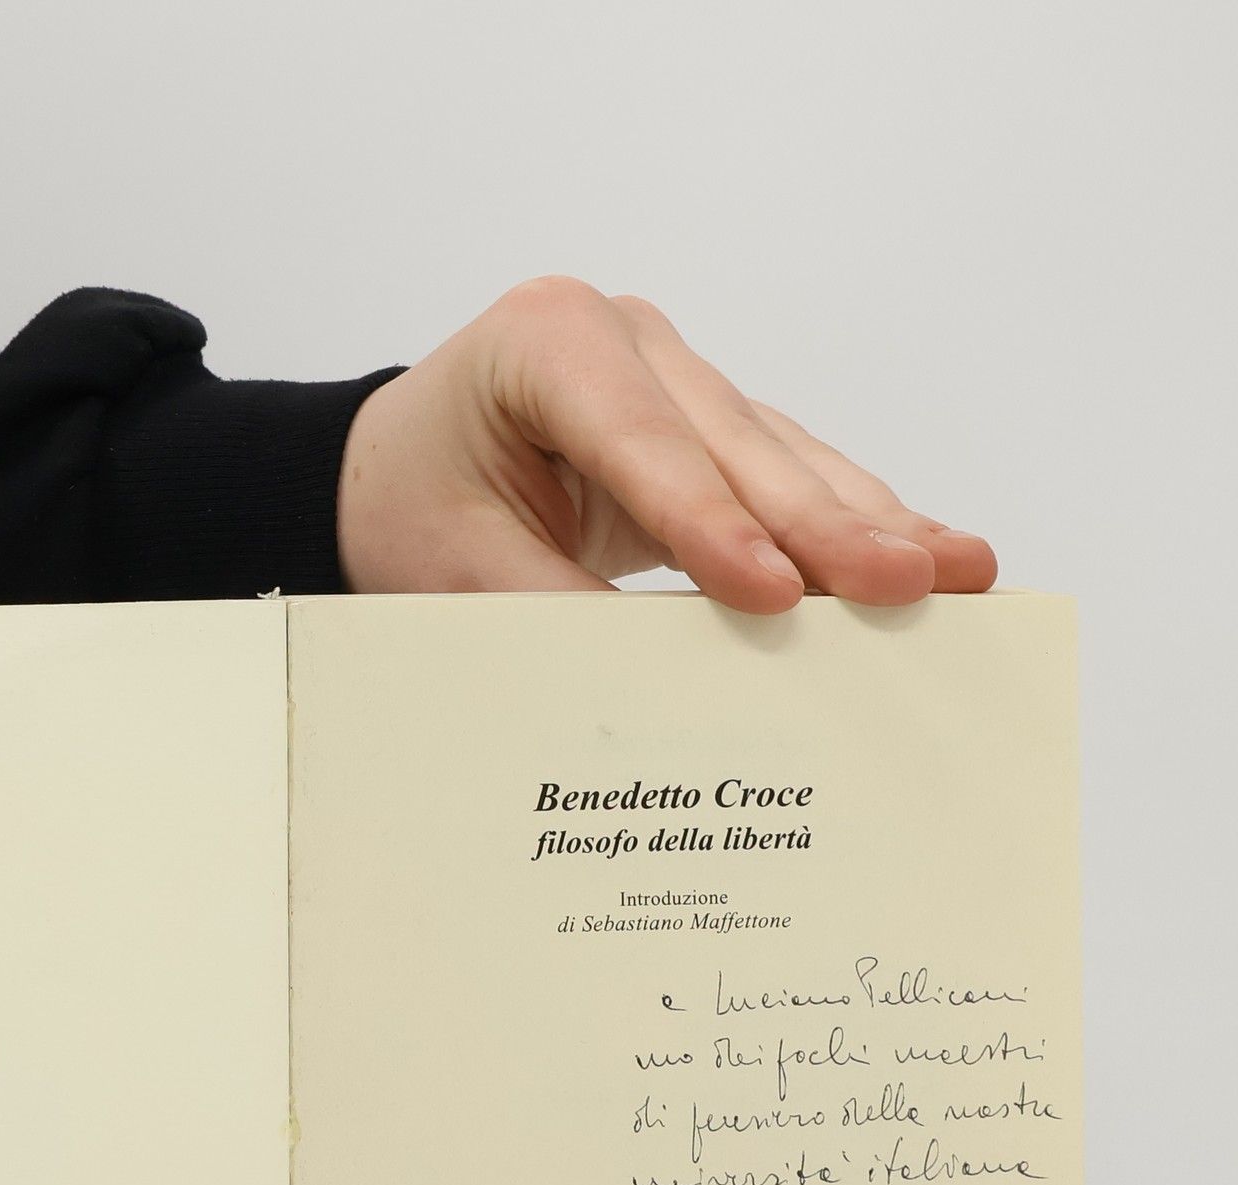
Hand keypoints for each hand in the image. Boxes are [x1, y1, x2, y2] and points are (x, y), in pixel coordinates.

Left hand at [336, 277, 996, 610]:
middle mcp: (627, 338)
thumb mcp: (453, 565)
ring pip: (783, 455)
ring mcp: (677, 372)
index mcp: (547, 342)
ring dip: (869, 522)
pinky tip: (926, 553)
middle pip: (737, 444)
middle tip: (912, 584)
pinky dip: (852, 520)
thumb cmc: (413, 505)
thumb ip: (551, 606)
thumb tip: (660, 677)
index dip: (712, 523)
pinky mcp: (708, 420)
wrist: (394, 469)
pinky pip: (788, 473)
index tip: (773, 593)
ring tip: (958, 573)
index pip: (642, 442)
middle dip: (826, 525)